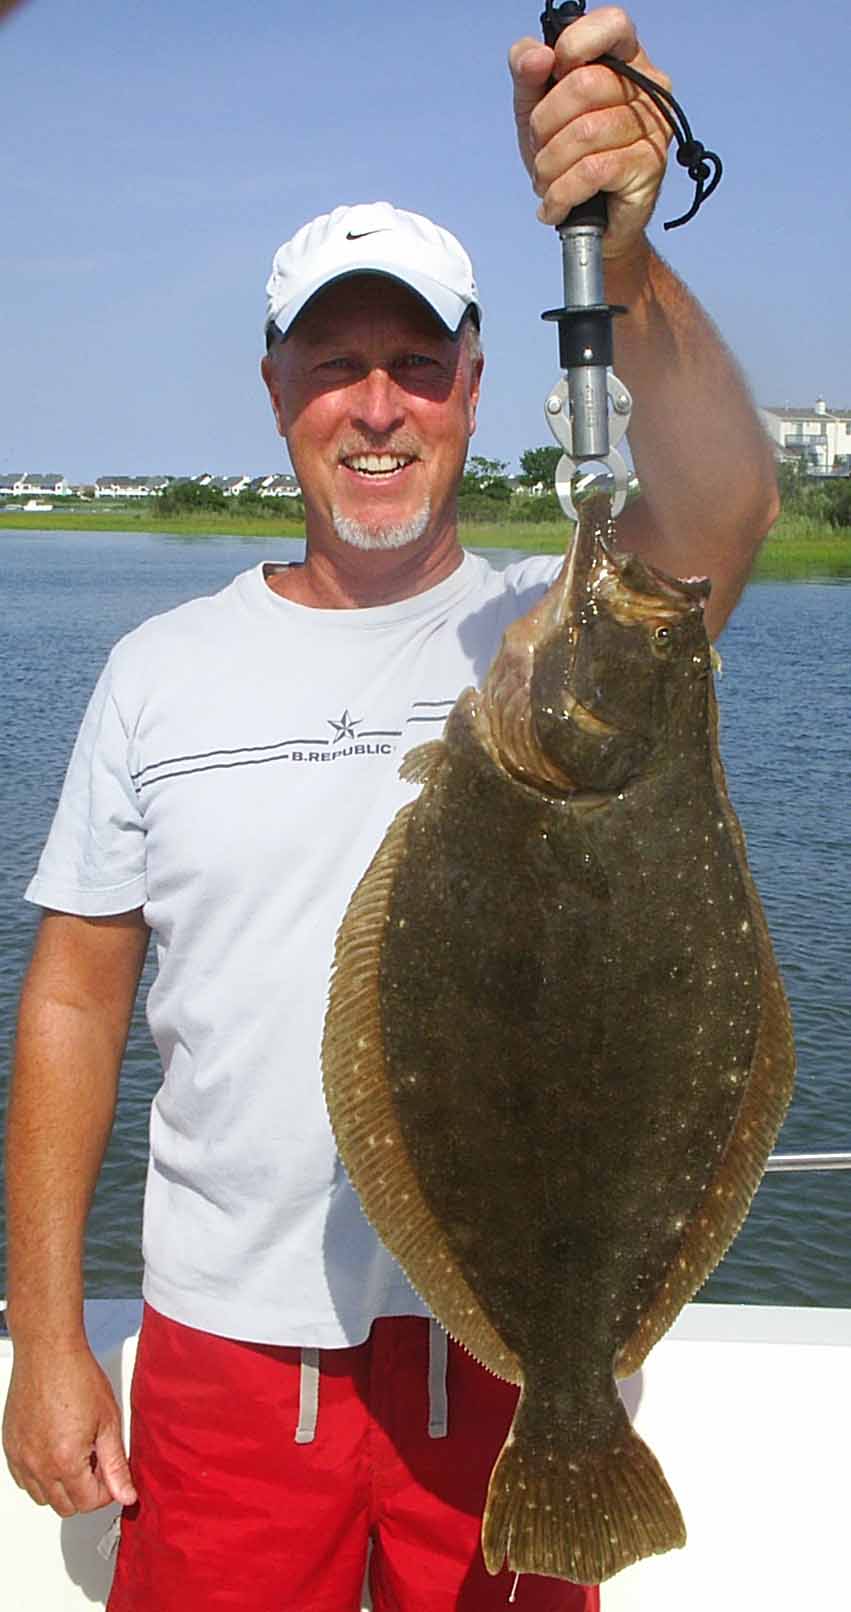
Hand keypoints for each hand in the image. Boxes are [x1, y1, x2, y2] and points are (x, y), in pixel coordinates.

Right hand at [2, 1342, 136, 1515]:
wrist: (49, 1352)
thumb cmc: (77, 1376)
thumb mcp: (108, 1421)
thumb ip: (116, 1464)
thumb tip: (126, 1494)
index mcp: (65, 1460)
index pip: (88, 1502)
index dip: (107, 1492)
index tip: (113, 1476)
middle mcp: (38, 1464)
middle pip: (64, 1506)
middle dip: (85, 1492)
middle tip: (97, 1465)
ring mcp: (21, 1457)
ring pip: (42, 1497)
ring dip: (62, 1487)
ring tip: (77, 1456)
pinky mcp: (11, 1447)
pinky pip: (23, 1480)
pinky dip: (40, 1476)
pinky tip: (55, 1452)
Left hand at [509, 6, 671, 259]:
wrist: (591, 222)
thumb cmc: (569, 158)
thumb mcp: (536, 108)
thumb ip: (527, 72)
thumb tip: (536, 55)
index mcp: (625, 60)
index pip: (611, 24)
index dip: (573, 45)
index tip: (552, 73)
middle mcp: (647, 89)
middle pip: (584, 84)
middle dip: (544, 124)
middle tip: (540, 149)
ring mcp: (652, 128)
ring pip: (585, 133)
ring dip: (549, 166)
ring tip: (547, 182)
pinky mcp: (648, 167)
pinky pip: (592, 172)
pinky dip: (561, 194)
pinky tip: (554, 206)